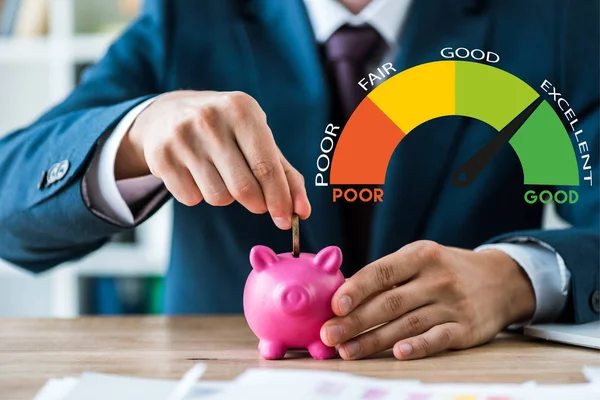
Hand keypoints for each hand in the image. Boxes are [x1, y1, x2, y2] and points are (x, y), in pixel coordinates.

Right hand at [115, 91, 309, 228]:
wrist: (169, 113)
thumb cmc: (227, 131)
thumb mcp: (258, 139)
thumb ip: (285, 175)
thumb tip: (302, 212)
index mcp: (241, 109)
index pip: (266, 166)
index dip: (279, 198)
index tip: (287, 219)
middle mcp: (210, 119)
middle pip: (244, 188)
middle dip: (257, 203)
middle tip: (257, 202)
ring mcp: (181, 137)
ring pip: (218, 198)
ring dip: (226, 197)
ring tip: (221, 175)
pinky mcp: (160, 157)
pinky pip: (191, 199)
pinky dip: (199, 195)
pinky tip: (196, 173)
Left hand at [320, 241, 535, 359]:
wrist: (501, 280)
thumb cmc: (445, 270)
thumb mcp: (420, 258)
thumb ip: (388, 274)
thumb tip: (342, 296)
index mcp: (420, 255)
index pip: (383, 271)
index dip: (357, 289)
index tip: (334, 306)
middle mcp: (437, 278)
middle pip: (390, 302)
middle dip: (356, 320)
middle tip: (329, 335)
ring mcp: (453, 304)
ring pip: (407, 324)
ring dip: (374, 340)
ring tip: (347, 351)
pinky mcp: (466, 329)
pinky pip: (438, 338)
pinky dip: (418, 346)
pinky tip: (397, 354)